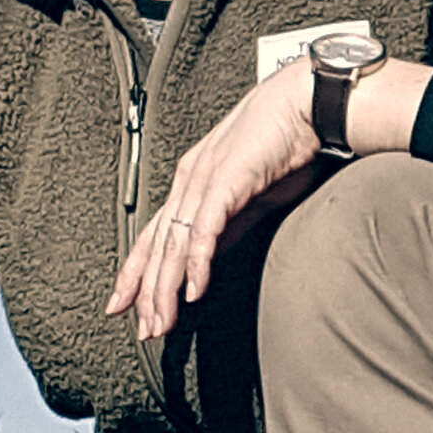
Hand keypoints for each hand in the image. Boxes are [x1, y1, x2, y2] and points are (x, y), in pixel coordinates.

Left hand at [108, 54, 424, 343]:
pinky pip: (205, 228)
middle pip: (157, 245)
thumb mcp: (250, 194)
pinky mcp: (227, 180)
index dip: (137, 271)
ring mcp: (204, 179)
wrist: (306, 103)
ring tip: (162, 322)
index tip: (126, 305)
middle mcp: (189, 181)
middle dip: (146, 292)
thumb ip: (228, 223)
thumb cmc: (284, 142)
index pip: (155, 235)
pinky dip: (197, 261)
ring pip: (174, 243)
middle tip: (145, 330)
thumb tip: (209, 256)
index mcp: (192, 182)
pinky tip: (193, 290)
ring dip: (166, 287)